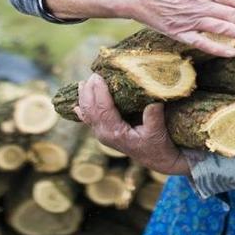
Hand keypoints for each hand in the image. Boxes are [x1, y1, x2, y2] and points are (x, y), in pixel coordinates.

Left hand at [75, 74, 189, 175]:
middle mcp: (104, 133)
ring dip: (84, 97)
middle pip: (90, 109)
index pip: (102, 109)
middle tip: (93, 74)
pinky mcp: (103, 132)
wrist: (157, 160)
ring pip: (86, 113)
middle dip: (89, 90)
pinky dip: (82, 109)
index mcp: (116, 132)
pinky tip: (76, 105)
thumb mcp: (158, 131)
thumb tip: (153, 97)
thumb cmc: (158, 145)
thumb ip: (154, 116)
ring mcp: (102, 134)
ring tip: (83, 82)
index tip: (98, 76)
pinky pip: (88, 119)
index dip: (99, 91)